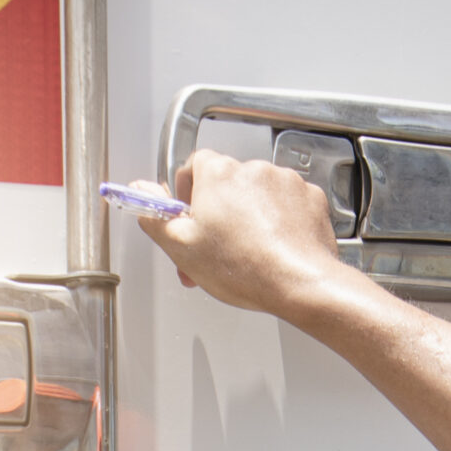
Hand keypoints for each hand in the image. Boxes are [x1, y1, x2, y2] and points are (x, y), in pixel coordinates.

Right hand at [133, 151, 352, 317]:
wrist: (300, 284)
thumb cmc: (245, 267)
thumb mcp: (182, 247)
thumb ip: (155, 216)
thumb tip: (140, 193)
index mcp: (218, 173)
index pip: (193, 166)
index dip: (187, 194)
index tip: (189, 218)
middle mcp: (253, 169)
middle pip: (226, 184)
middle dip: (218, 214)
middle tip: (215, 250)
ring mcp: (285, 182)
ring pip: (257, 196)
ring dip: (249, 218)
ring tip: (247, 254)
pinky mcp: (309, 199)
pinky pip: (287, 206)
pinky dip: (279, 224)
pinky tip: (272, 250)